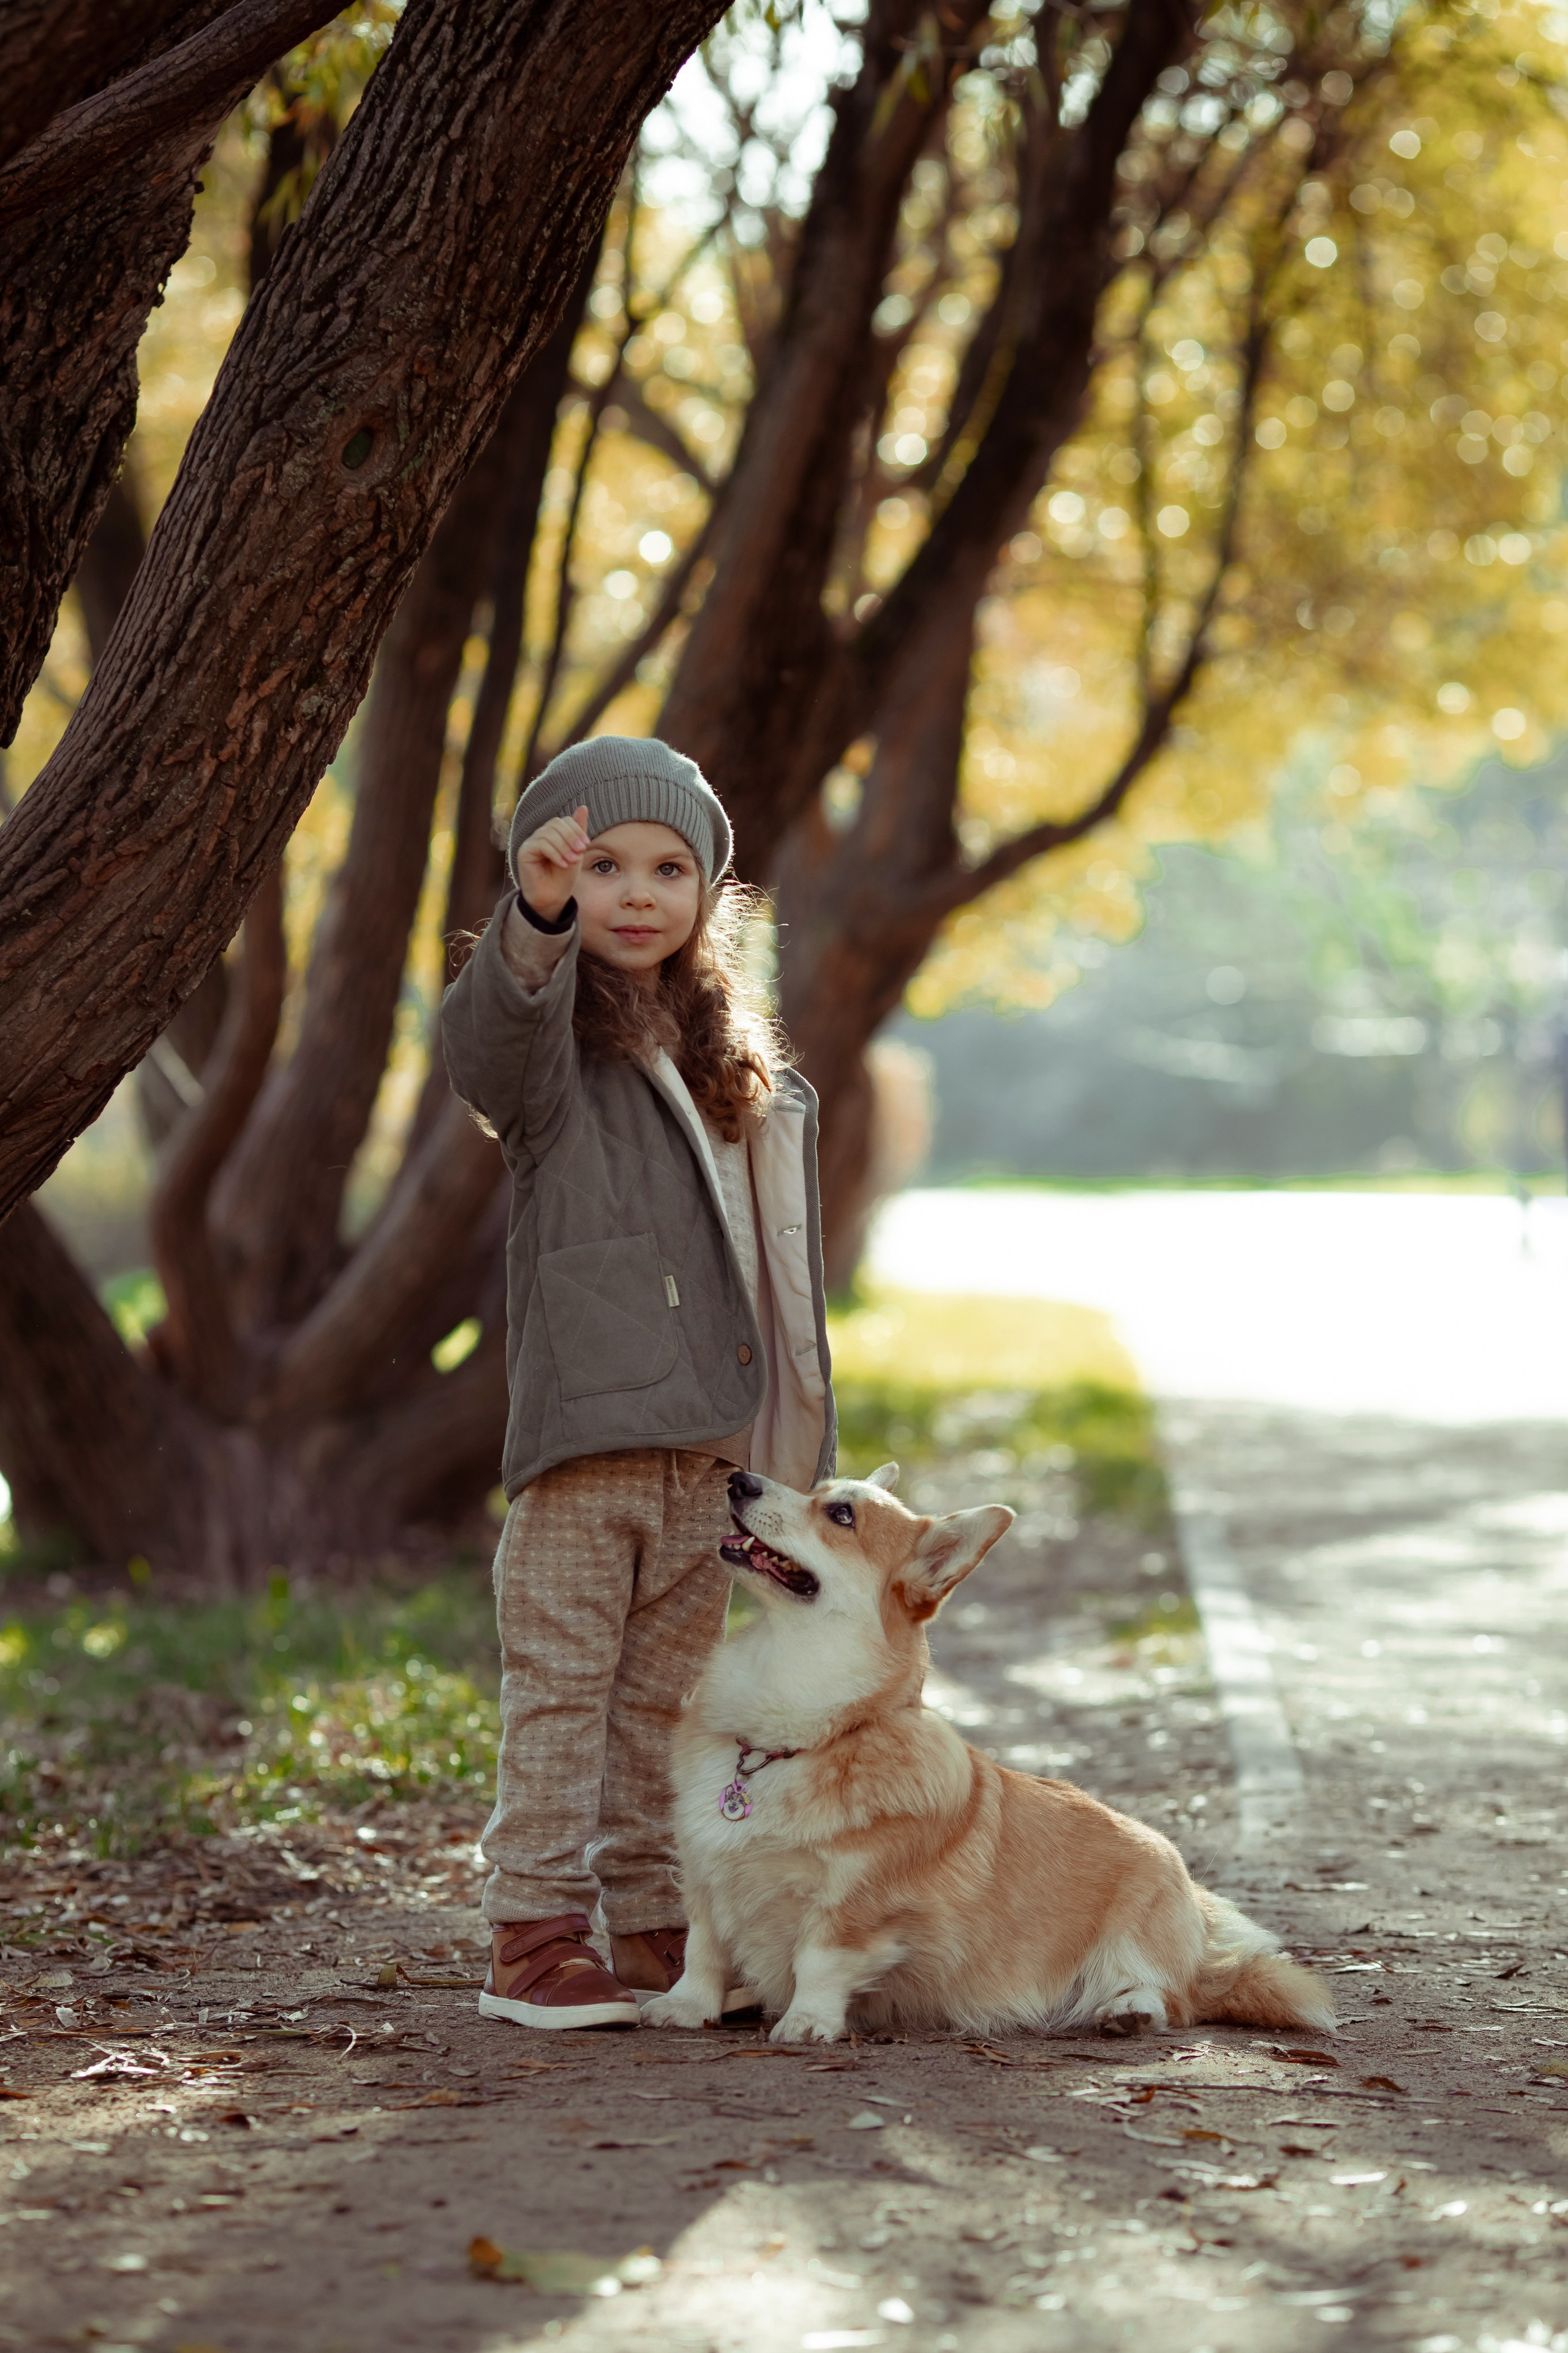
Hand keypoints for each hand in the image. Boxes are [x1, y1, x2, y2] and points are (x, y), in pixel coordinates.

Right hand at [514, 804, 589, 921]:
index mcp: (552, 834)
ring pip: (548, 833)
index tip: (586, 845)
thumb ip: (577, 831)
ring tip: (571, 861)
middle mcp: (540, 836)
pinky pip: (540, 844)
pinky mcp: (524, 852)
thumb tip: (583, 807)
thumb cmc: (563, 877)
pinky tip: (562, 864)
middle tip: (580, 852)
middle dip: (571, 837)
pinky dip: (555, 853)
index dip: (576, 830)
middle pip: (555, 823)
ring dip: (564, 847)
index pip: (563, 820)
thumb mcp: (576, 852)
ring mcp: (531, 843)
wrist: (552, 898)